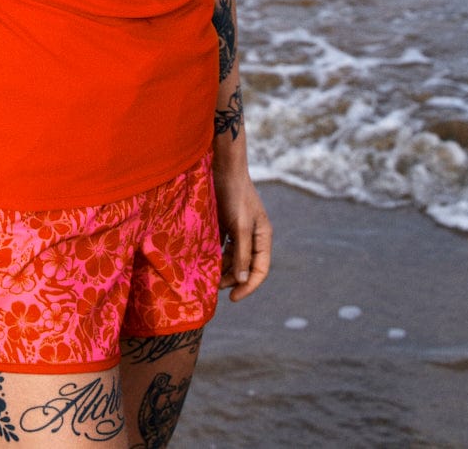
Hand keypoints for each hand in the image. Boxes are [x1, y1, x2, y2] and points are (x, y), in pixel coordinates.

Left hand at [213, 165, 271, 300]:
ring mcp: (239, 229)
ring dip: (222, 267)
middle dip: (232, 278)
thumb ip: (242, 253)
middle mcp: (253, 235)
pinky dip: (215, 254)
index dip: (248, 286)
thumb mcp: (240, 226)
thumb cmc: (235, 195)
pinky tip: (204, 260)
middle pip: (245, 265)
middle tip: (215, 288)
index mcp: (263, 237)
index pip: (260, 270)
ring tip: (208, 276)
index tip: (234, 298)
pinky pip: (222, 245)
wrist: (222, 168)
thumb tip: (242, 281)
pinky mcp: (226, 223)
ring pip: (232, 257)